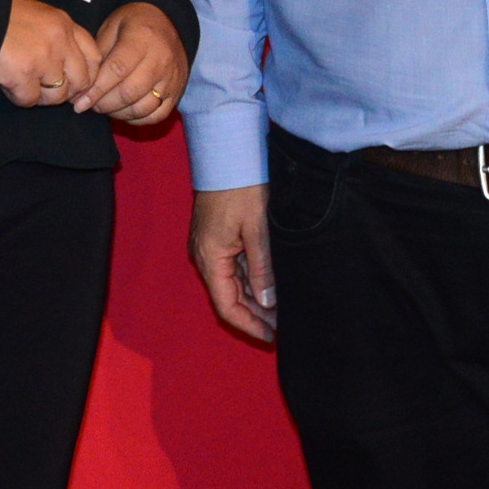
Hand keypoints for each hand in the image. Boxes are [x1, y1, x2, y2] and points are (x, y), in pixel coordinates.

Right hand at [0, 0, 100, 107]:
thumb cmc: (0, 17)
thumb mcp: (39, 16)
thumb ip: (58, 36)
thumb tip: (69, 65)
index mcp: (64, 24)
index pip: (94, 56)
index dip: (88, 76)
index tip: (77, 85)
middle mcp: (59, 40)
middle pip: (81, 80)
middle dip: (67, 91)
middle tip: (48, 91)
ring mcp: (43, 58)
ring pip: (58, 95)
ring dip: (41, 96)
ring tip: (25, 85)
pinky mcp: (23, 75)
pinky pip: (31, 100)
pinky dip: (19, 97)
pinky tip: (8, 84)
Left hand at [74, 3, 186, 123]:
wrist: (168, 21)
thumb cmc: (133, 24)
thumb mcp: (112, 27)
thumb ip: (99, 55)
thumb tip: (84, 87)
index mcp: (142, 39)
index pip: (117, 70)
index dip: (96, 90)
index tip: (80, 102)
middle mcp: (161, 60)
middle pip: (129, 93)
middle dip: (104, 104)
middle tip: (90, 105)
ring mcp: (172, 78)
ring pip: (143, 108)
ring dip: (119, 114)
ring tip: (105, 108)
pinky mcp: (178, 91)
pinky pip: (158, 115)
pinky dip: (138, 120)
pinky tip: (124, 112)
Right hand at [189, 185, 276, 342]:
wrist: (228, 152)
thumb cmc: (241, 186)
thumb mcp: (257, 228)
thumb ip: (262, 266)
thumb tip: (269, 301)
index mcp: (210, 257)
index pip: (227, 306)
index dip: (249, 325)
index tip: (271, 336)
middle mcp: (205, 256)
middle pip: (229, 297)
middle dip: (255, 314)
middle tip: (283, 325)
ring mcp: (210, 246)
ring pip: (233, 283)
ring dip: (255, 297)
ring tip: (281, 309)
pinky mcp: (218, 236)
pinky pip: (234, 266)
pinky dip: (251, 279)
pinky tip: (270, 285)